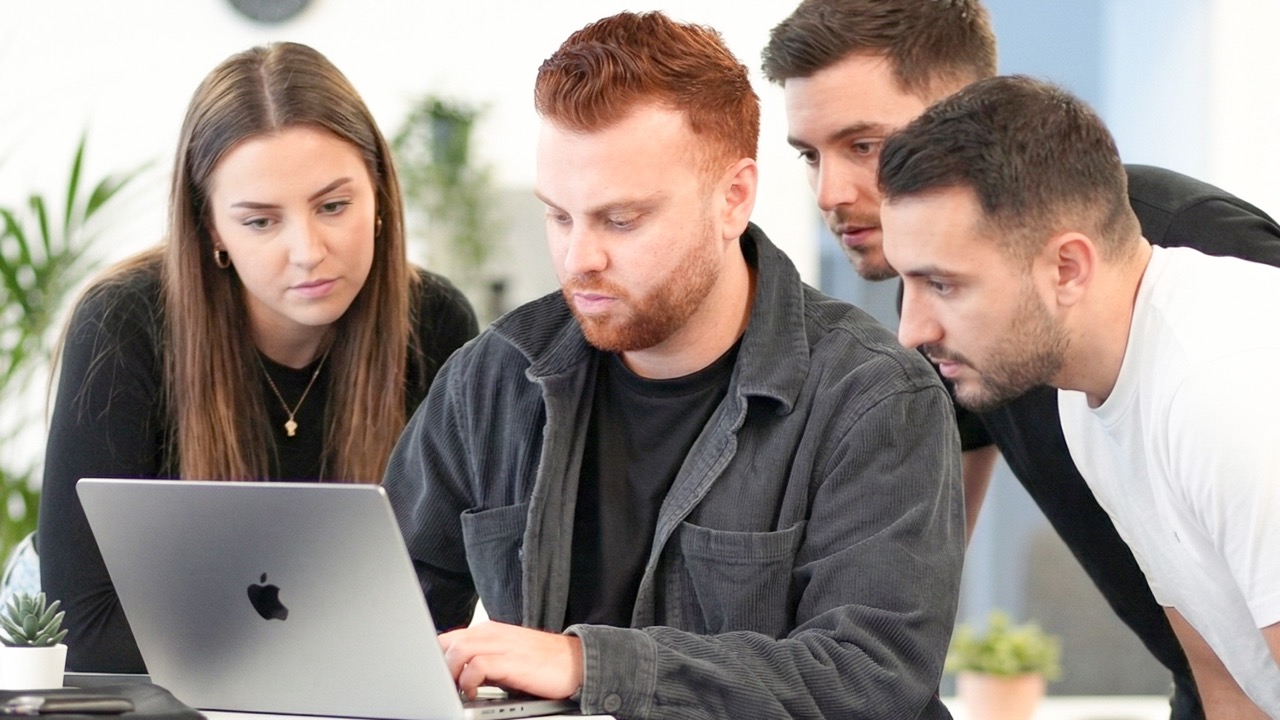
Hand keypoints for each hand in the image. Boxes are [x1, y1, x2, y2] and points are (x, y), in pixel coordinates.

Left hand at [439, 620, 583, 699]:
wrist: (576, 662)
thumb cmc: (541, 662)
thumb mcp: (506, 656)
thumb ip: (481, 660)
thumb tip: (455, 674)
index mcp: (488, 631)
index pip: (448, 638)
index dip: (436, 658)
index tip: (435, 677)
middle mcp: (492, 633)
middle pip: (448, 642)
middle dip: (439, 666)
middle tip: (444, 686)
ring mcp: (502, 645)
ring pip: (459, 650)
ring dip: (452, 672)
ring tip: (457, 689)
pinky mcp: (512, 661)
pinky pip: (478, 665)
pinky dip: (469, 680)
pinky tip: (472, 691)